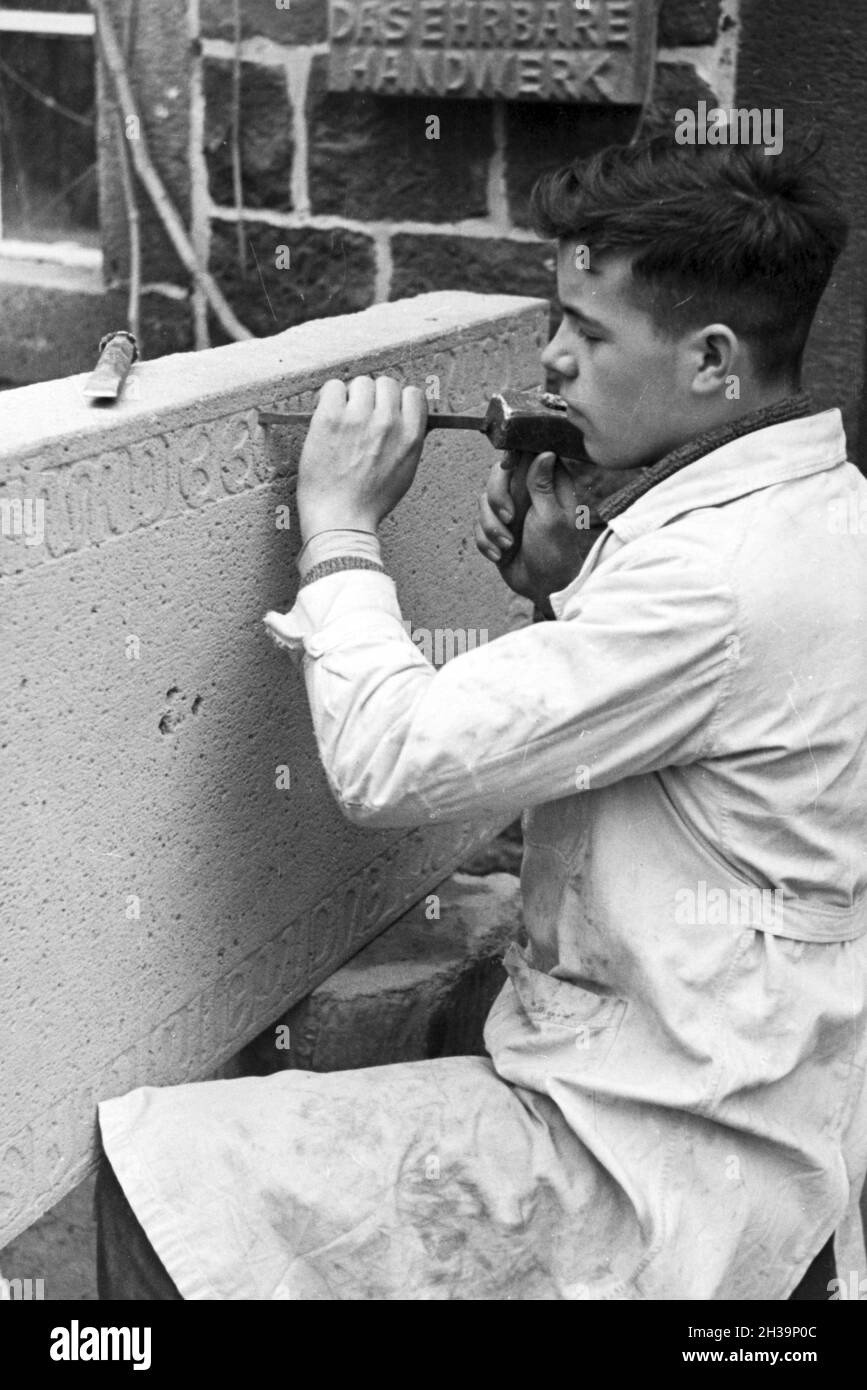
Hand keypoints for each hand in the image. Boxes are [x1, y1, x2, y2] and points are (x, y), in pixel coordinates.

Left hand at [296, 376, 427, 540]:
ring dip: (351, 397)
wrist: (341, 518)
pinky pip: (333, 387)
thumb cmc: (369, 502)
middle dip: (374, 397)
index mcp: (410, 436)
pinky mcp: (330, 418)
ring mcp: (358, 418)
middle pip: (386, 384)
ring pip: (360, 382)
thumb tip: (406, 419)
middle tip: (361, 417)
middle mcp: (388, 422)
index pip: (413, 394)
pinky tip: (327, 416)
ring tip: (343, 419)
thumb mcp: (405, 473)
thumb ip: (408, 442)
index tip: (386, 410)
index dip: (398, 400)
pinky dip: (329, 397)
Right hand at [474, 450, 601, 613]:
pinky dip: (485, 540)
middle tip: (510, 519)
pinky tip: (500, 554)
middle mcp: (528, 492)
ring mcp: (511, 509)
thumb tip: (545, 452)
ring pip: (483, 500)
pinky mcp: (496, 527)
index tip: (507, 465)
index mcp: (549, 484)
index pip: (528, 454)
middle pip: (498, 474)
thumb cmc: (555, 553)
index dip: (514, 455)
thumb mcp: (551, 517)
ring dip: (491, 526)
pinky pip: (477, 523)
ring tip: (507, 544)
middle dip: (497, 497)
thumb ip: (543, 485)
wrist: (543, 587)